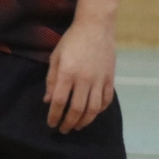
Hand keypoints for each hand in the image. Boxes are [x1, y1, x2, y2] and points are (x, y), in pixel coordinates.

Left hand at [45, 17, 116, 132]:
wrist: (95, 28)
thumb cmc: (71, 41)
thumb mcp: (55, 57)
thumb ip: (52, 80)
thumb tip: (49, 101)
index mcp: (68, 73)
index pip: (60, 101)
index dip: (55, 115)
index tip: (51, 124)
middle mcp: (84, 80)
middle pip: (77, 109)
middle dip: (69, 122)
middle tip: (63, 130)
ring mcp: (99, 80)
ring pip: (94, 108)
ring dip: (85, 120)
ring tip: (77, 126)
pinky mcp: (110, 79)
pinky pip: (106, 100)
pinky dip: (100, 110)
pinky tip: (92, 114)